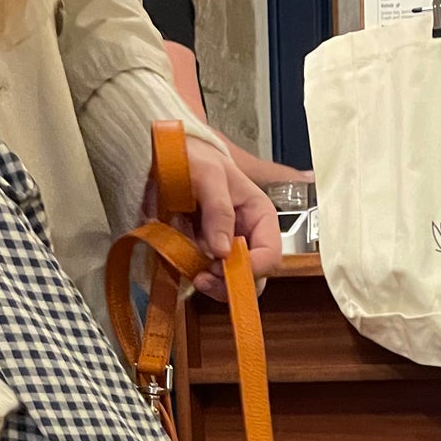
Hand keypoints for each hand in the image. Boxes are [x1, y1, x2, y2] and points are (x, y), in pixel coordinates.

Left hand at [183, 137, 281, 301]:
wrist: (169, 155)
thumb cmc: (195, 157)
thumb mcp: (208, 174)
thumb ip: (218, 209)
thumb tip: (223, 251)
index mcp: (260, 217)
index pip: (271, 256)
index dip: (252, 269)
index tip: (223, 269)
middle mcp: (248, 237)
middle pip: (253, 278)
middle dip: (229, 283)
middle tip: (204, 276)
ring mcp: (226, 250)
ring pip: (230, 284)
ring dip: (210, 283)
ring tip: (192, 267)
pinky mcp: (206, 257)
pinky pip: (206, 278)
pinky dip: (194, 275)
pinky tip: (182, 259)